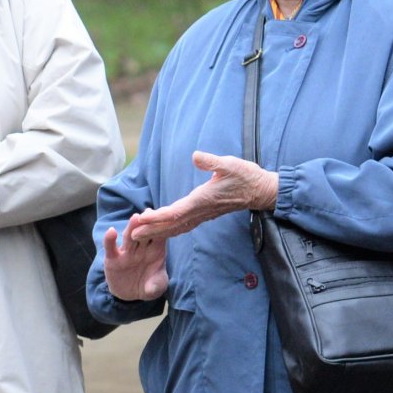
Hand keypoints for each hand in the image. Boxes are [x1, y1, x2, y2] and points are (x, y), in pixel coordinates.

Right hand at [102, 218, 168, 301]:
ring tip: (135, 218)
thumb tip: (151, 288)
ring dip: (132, 227)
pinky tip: (111, 231)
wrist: (131, 294)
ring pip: (129, 237)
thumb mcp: (155, 288)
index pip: (159, 237)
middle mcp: (141, 249)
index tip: (165, 220)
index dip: (162, 229)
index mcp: (155, 251)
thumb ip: (155, 286)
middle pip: (144, 233)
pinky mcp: (113, 258)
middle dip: (147, 224)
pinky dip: (110, 240)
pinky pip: (111, 248)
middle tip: (149, 213)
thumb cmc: (148, 286)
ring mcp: (127, 253)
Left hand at [126, 152, 278, 241]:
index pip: (175, 212)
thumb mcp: (230, 164)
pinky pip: (183, 226)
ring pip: (176, 228)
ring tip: (139, 235)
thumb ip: (212, 162)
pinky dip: (169, 230)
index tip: (142, 218)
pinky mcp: (205, 214)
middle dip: (151, 230)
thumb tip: (196, 156)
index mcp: (202, 200)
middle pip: (171, 225)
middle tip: (130, 234)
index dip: (157, 217)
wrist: (261, 191)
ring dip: (157, 232)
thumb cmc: (246, 176)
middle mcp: (200, 211)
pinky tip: (160, 231)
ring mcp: (203, 215)